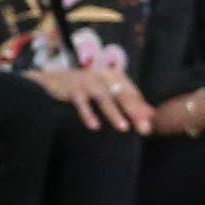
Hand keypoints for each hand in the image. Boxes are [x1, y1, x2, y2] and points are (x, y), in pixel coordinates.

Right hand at [33, 64, 153, 132]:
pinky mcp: (72, 88)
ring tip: (124, 128)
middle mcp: (102, 75)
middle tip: (143, 129)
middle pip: (122, 94)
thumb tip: (151, 113)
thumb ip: (129, 101)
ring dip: (114, 113)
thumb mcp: (108, 91)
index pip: (131, 93)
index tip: (149, 125)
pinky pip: (82, 102)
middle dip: (133, 112)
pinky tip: (94, 126)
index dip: (141, 109)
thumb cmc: (84, 87)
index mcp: (114, 75)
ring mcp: (87, 81)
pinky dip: (88, 114)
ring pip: (104, 98)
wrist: (52, 79)